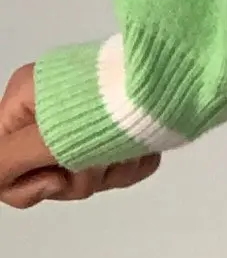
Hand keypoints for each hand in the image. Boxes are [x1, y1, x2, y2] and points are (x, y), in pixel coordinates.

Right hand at [0, 63, 160, 209]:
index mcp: (26, 100)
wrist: (178, 75)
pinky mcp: (123, 128)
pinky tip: (143, 152)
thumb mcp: (46, 134)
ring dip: (109, 171)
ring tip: (127, 151)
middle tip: (99, 161)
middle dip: (77, 176)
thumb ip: (7, 161)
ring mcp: (92, 117)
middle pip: (46, 172)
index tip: (57, 177)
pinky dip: (132, 164)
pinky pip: (118, 166)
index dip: (24, 182)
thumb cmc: (108, 103)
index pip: (2, 160)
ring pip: (85, 174)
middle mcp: (56, 107)